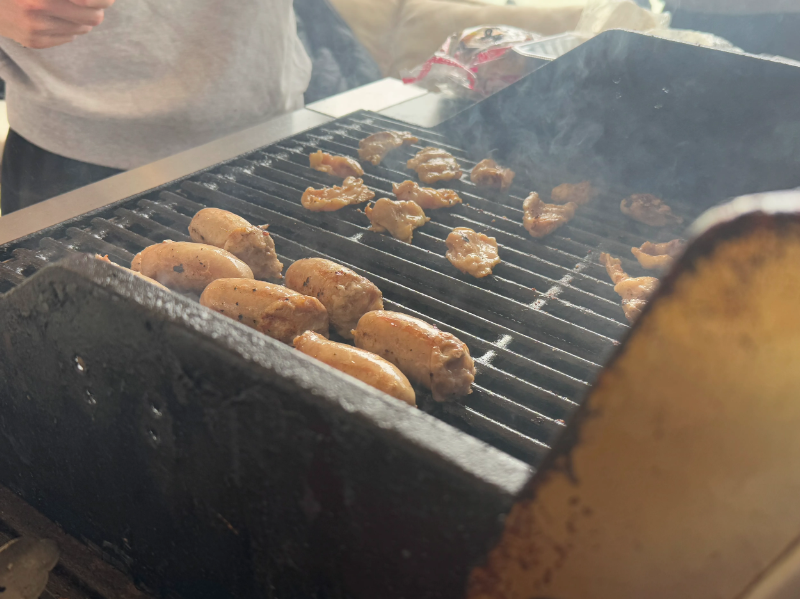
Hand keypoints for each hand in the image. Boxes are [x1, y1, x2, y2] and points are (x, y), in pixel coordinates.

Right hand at [0, 0, 114, 48]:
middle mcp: (38, 6)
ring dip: (79, 19)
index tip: (90, 1)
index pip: (90, 2)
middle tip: (84, 3)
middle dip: (93, 9)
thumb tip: (94, 2)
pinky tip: (51, 18)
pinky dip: (67, 28)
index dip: (97, 1)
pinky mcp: (35, 41)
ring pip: (83, 29)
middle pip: (94, 17)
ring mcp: (36, 26)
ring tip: (63, 7)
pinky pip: (69, 38)